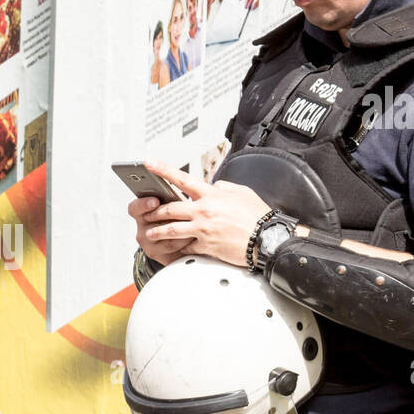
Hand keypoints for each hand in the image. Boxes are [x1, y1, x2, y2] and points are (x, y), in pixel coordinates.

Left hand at [131, 159, 272, 267]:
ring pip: (171, 229)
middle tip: (145, 212)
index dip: (163, 170)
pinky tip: (173, 250)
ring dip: (157, 231)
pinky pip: (186, 246)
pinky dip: (179, 248)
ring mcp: (203, 229)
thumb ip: (224, 187)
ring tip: (149, 233)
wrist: (268, 239)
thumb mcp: (242, 193)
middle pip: (170, 208)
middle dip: (154, 211)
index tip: (149, 163)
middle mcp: (204, 210)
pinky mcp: (205, 246)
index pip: (182, 178)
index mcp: (212, 194)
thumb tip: (215, 185)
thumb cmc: (258, 216)